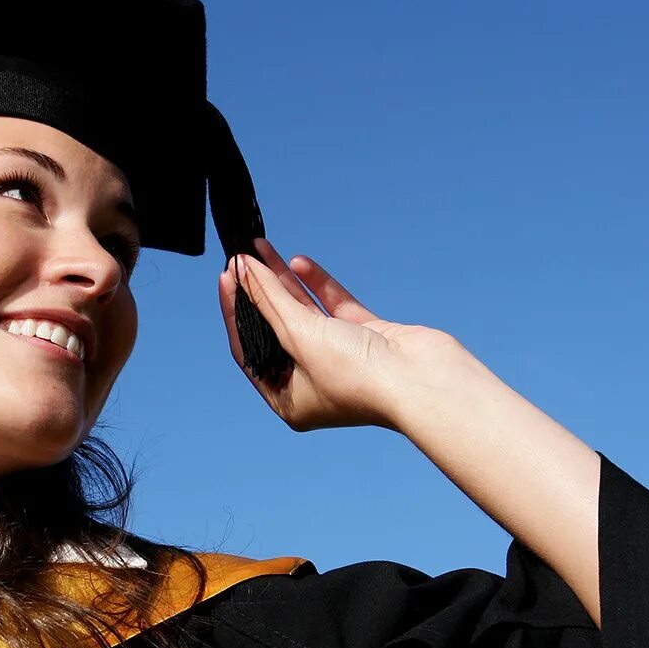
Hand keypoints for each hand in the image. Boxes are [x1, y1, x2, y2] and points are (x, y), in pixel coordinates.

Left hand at [217, 238, 464, 432]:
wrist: (422, 382)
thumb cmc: (357, 376)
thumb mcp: (299, 337)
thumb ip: (270, 301)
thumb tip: (243, 269)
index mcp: (289, 399)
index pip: (250, 350)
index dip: (235, 311)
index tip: (226, 275)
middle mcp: (312, 381)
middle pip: (274, 329)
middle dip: (258, 292)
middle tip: (239, 258)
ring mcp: (341, 358)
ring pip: (304, 313)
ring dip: (283, 281)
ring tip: (261, 248)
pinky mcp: (367, 338)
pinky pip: (335, 307)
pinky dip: (318, 285)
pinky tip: (298, 261)